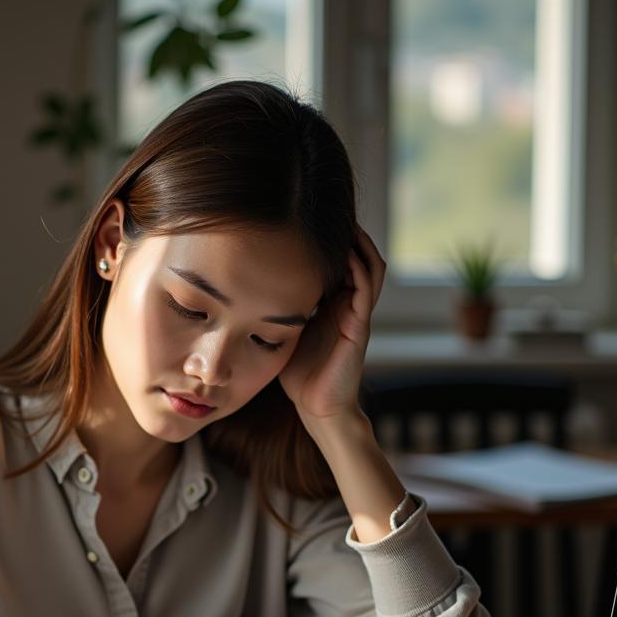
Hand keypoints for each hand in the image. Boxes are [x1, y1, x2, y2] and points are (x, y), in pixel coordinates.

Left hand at [278, 225, 385, 425]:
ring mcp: (357, 315)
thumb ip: (277, 308)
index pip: (340, 261)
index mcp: (333, 304)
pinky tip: (345, 253)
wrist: (317, 407)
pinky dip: (357, 268)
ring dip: (361, 244)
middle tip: (333, 209)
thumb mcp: (285, 331)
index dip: (332, 240)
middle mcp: (349, 304)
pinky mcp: (359, 328)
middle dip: (350, 233)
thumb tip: (245, 286)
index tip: (312, 216)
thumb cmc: (299, 374)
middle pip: (360, 256)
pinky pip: (364, 290)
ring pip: (370, 268)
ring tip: (347, 222)